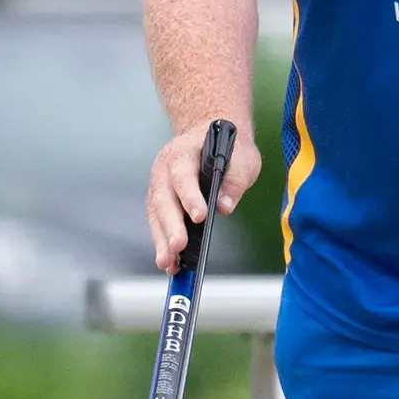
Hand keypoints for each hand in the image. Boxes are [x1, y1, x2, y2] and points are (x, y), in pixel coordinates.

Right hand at [146, 120, 262, 272]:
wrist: (208, 134)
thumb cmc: (227, 147)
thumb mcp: (241, 157)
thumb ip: (234, 179)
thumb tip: (224, 206)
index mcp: (184, 153)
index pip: (184, 176)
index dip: (190, 197)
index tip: (200, 217)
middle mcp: (165, 170)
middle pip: (164, 199)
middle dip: (170, 226)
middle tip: (178, 247)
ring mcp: (159, 186)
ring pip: (156, 215)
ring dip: (161, 240)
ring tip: (168, 263)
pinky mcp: (159, 202)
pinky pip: (158, 224)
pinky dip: (162, 243)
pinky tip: (170, 263)